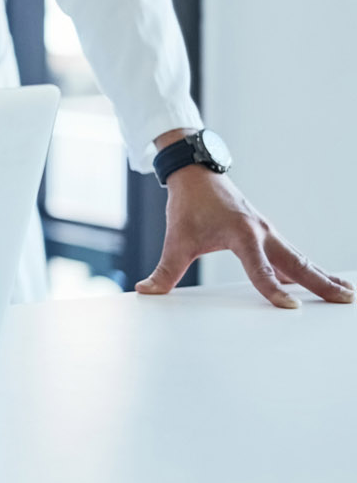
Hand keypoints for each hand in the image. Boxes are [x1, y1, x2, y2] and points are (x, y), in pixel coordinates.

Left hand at [137, 168, 353, 307]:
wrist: (197, 175)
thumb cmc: (189, 205)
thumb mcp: (176, 239)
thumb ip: (165, 269)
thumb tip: (145, 291)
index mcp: (241, 233)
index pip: (259, 268)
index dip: (272, 288)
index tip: (289, 308)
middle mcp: (261, 232)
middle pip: (296, 262)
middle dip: (320, 282)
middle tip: (345, 300)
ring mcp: (268, 233)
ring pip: (300, 258)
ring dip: (322, 276)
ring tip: (346, 295)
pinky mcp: (268, 235)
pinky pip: (293, 255)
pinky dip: (310, 268)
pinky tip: (322, 282)